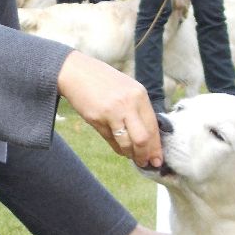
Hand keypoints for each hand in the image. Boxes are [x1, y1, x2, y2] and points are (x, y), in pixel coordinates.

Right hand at [56, 49, 161, 167]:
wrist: (76, 72)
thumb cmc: (103, 82)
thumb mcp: (127, 90)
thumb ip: (138, 109)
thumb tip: (149, 137)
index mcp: (139, 95)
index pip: (153, 127)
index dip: (156, 146)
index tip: (158, 159)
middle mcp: (128, 103)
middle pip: (143, 139)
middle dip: (145, 155)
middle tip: (145, 163)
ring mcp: (112, 112)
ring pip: (127, 143)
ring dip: (130, 154)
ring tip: (131, 156)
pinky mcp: (97, 119)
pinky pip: (111, 140)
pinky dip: (117, 148)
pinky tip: (120, 149)